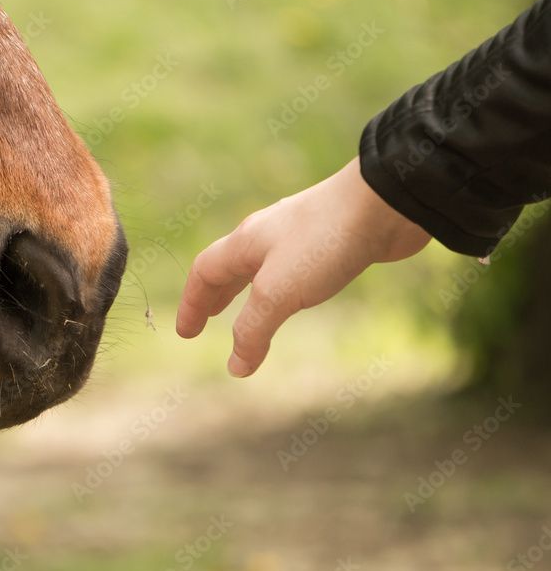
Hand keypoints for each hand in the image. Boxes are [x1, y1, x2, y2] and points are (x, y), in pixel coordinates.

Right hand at [176, 158, 430, 376]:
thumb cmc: (324, 242)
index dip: (191, 304)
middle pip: (229, 266)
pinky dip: (281, 287)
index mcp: (245, 242)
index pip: (204, 272)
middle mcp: (266, 234)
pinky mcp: (329, 239)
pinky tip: (297, 293)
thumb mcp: (278, 292)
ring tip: (247, 310)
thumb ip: (253, 329)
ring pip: (261, 265)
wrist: (384, 203)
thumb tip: (236, 367)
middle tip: (208, 318)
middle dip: (215, 295)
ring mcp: (298, 234)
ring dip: (247, 290)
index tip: (186, 333)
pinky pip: (292, 267)